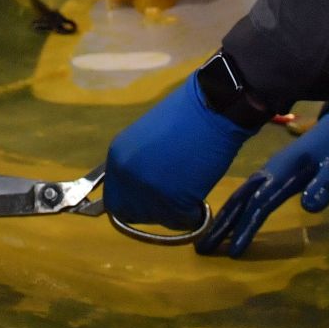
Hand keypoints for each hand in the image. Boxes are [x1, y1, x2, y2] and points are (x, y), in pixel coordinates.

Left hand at [104, 75, 258, 230]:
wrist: (213, 107)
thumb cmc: (185, 116)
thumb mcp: (146, 140)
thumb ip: (138, 165)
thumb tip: (143, 187)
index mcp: (117, 158)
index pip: (114, 199)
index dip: (134, 203)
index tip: (152, 200)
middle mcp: (127, 176)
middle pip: (132, 213)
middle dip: (152, 211)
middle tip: (173, 200)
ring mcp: (148, 190)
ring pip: (159, 219)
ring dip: (174, 213)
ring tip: (190, 193)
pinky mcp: (174, 200)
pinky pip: (183, 220)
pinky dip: (194, 213)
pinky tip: (200, 197)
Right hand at [196, 105, 328, 257]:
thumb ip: (325, 187)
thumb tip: (307, 207)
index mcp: (285, 171)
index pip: (261, 204)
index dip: (246, 228)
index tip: (233, 252)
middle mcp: (272, 170)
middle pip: (241, 199)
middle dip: (221, 224)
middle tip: (202, 249)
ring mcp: (272, 169)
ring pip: (241, 194)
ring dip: (224, 216)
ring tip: (209, 238)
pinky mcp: (276, 171)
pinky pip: (249, 191)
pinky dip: (236, 206)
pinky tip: (231, 216)